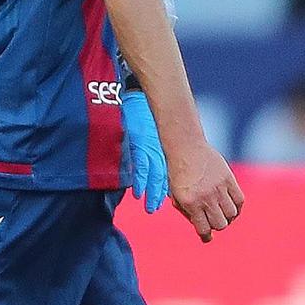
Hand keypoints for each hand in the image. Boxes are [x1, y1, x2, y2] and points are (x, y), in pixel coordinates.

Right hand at [119, 93, 168, 212]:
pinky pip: (140, 167)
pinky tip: (139, 192)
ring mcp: (148, 147)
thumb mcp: (152, 128)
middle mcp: (158, 147)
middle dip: (163, 193)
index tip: (169, 198)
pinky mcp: (137, 144)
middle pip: (164, 175)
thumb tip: (153, 160)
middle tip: (160, 207)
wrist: (134, 96)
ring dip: (153, 192)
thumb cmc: (141, 111)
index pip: (170, 168)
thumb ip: (153, 144)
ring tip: (152, 206)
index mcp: (162, 143)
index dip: (170, 185)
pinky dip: (140, 181)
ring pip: (154, 174)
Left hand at [166, 142, 243, 243]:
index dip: (206, 236)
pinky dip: (237, 206)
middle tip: (214, 221)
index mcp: (190, 203)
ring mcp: (219, 188)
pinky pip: (239, 200)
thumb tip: (201, 227)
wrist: (186, 147)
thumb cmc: (178, 172)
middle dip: (217, 226)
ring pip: (232, 214)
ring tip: (223, 212)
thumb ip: (187, 211)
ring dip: (228, 217)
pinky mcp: (229, 179)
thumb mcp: (176, 194)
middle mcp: (205, 197)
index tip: (207, 237)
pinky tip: (231, 205)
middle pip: (220, 224)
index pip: (204, 229)